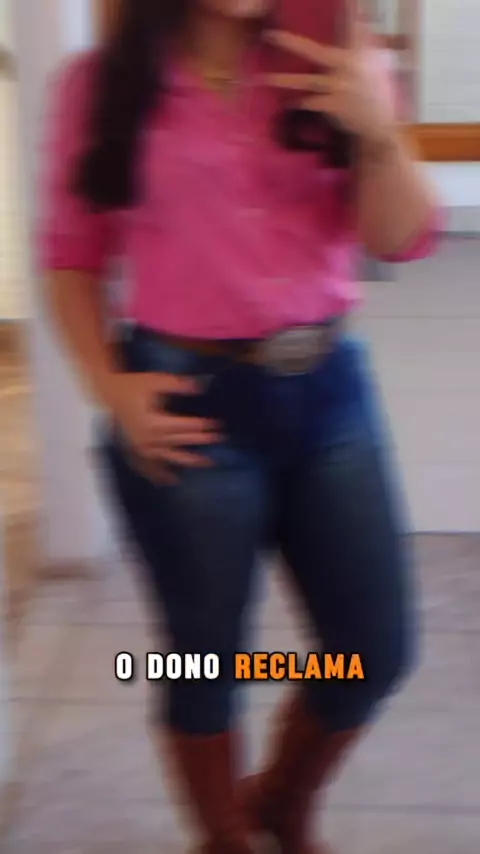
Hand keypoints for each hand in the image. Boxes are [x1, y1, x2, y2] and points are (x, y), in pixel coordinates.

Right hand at [109, 372, 221, 483]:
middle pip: (179, 440)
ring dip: (187, 460)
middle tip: (219, 439)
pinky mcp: (136, 449)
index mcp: (153, 422)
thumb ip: (177, 384)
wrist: (108, 393)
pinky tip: (172, 481)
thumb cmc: (133, 385)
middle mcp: (148, 438)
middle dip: (199, 440)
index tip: (216, 425)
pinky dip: (159, 474)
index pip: (183, 426)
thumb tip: (200, 386)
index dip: (201, 425)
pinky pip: (148, 466)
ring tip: (205, 463)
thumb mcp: (155, 380)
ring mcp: (142, 447)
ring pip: (168, 456)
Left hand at [263, 5, 396, 147]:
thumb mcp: (379, 63)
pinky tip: (289, 103)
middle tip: (270, 35)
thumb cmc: (379, 91)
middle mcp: (346, 67)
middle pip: (313, 51)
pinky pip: (310, 102)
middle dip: (290, 43)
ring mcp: (336, 87)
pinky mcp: (331, 106)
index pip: (352, 24)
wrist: (380, 125)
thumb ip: (367, 43)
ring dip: (282, 81)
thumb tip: (362, 22)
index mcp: (360, 53)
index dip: (349, 8)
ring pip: (304, 82)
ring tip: (263, 79)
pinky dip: (301, 103)